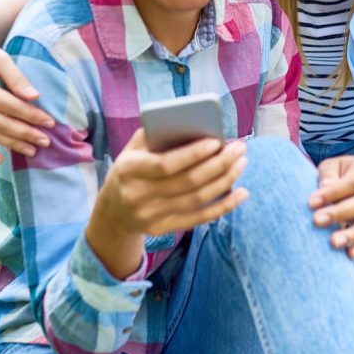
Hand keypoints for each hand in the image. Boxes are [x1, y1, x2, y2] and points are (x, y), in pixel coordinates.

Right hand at [0, 19, 53, 161]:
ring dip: (10, 144)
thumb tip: (35, 97)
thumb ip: (16, 77)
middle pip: (0, 123)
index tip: (50, 123)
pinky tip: (0, 159)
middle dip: (25, 134)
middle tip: (46, 142)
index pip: (10, 106)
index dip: (32, 116)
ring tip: (31, 150)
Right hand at [99, 129, 249, 237]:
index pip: (165, 164)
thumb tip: (196, 124)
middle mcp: (138, 195)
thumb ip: (156, 134)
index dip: (193, 154)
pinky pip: (199, 218)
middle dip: (219, 164)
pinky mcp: (163, 228)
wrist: (112, 210)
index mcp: (129, 169)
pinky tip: (241, 193)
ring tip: (241, 163)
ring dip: (225, 181)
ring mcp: (151, 215)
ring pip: (197, 199)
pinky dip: (223, 206)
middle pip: (187, 182)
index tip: (217, 141)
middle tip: (239, 149)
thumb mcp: (133, 149)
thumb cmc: (131, 169)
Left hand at [310, 155, 353, 258]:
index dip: (332, 193)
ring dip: (353, 234)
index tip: (311, 203)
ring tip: (334, 243)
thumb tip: (326, 186)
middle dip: (340, 213)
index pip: (352, 182)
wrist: (346, 182)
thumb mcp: (329, 167)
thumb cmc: (334, 174)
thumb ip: (328, 175)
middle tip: (317, 221)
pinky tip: (349, 254)